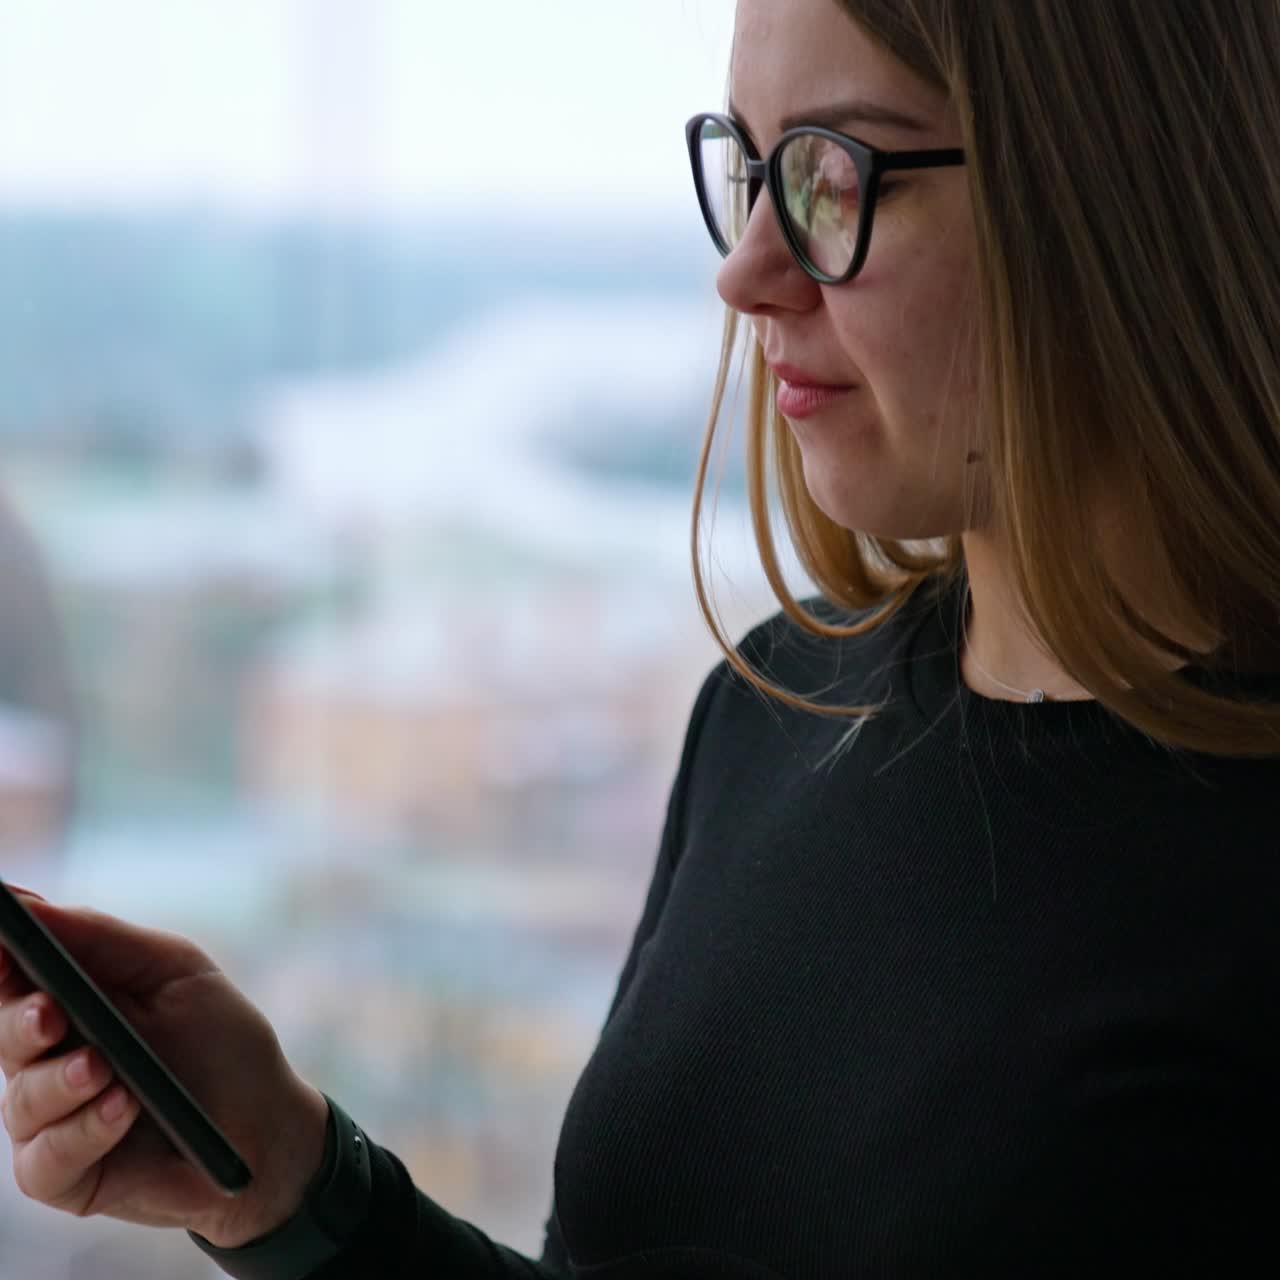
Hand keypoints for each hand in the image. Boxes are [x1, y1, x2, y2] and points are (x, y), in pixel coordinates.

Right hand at [0, 889, 331, 1248]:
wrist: (267, 1123)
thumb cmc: (222, 1039)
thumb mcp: (175, 971)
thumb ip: (102, 938)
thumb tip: (28, 902)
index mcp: (70, 1000)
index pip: (12, 974)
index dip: (2, 956)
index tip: (3, 939)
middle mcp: (49, 1058)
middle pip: (6, 1034)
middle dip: (22, 1023)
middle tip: (51, 1015)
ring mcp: (53, 1118)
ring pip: (21, 1101)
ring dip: (62, 1083)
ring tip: (105, 1070)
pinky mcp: (65, 1174)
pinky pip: (47, 1158)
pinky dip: (85, 1131)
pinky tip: (123, 1110)